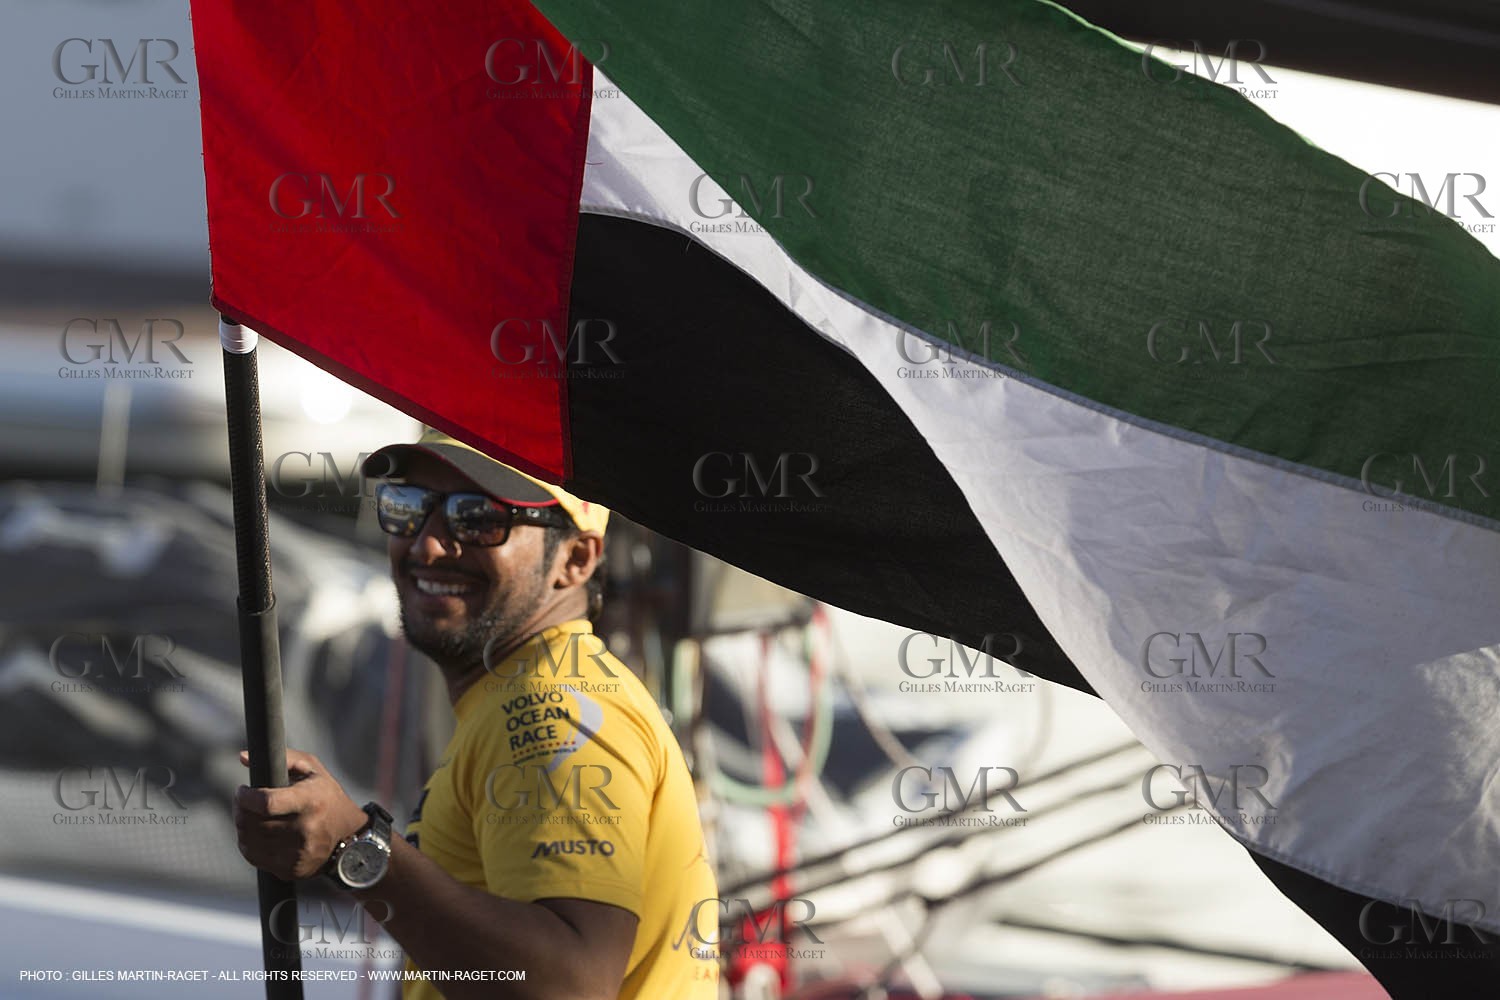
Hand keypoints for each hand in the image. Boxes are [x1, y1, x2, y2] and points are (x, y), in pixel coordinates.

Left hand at [232, 748, 369, 881]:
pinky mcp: (291, 869)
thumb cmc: (327, 796)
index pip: (266, 803)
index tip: (242, 791)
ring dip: (242, 826)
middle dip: (240, 809)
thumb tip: (243, 757)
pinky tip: (255, 833)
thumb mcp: (313, 769)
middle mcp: (306, 829)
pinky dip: (248, 844)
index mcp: (311, 801)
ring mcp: (298, 853)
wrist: (351, 837)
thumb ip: (283, 758)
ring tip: (248, 816)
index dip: (246, 797)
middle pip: (253, 823)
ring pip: (249, 841)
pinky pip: (254, 857)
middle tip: (242, 801)